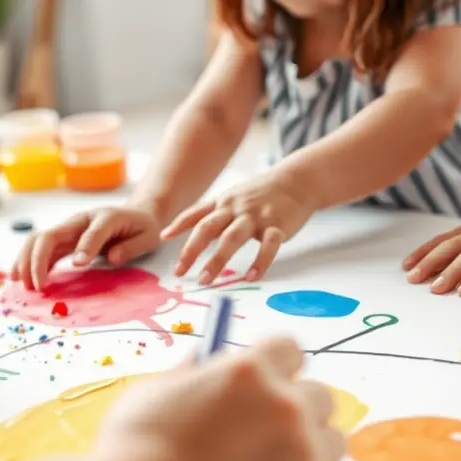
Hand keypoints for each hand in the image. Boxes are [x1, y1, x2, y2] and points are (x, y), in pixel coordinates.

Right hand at [10, 205, 162, 290]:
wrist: (136, 215)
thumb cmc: (142, 227)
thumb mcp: (147, 236)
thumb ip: (131, 246)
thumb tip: (112, 258)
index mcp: (105, 218)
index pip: (90, 232)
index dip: (84, 248)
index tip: (78, 266)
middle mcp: (80, 221)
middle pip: (50, 235)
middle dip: (37, 260)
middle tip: (37, 287)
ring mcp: (69, 229)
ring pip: (38, 240)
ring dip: (25, 261)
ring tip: (20, 285)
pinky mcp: (64, 240)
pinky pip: (40, 249)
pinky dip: (28, 262)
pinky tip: (21, 278)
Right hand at [90, 337, 352, 460]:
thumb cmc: (136, 454)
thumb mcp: (152, 393)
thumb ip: (187, 375)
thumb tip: (201, 362)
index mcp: (249, 371)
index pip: (290, 349)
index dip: (277, 366)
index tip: (266, 382)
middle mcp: (285, 405)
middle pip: (319, 396)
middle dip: (297, 409)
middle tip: (266, 433)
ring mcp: (304, 454)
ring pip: (333, 441)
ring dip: (311, 450)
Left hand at [161, 172, 313, 283]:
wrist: (297, 180)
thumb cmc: (262, 193)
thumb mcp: (233, 197)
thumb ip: (212, 214)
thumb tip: (188, 233)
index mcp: (223, 202)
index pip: (196, 214)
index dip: (178, 225)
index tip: (162, 238)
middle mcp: (235, 208)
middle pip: (208, 228)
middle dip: (191, 250)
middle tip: (180, 272)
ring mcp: (256, 216)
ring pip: (232, 238)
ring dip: (217, 260)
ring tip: (207, 280)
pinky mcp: (278, 225)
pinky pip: (268, 246)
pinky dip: (259, 262)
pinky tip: (251, 277)